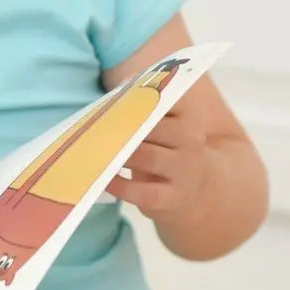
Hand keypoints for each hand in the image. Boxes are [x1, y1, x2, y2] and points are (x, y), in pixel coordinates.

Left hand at [105, 102, 206, 222]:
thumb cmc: (164, 150)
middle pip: (155, 129)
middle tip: (96, 127)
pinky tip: (104, 179)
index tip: (118, 99)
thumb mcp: (160, 128)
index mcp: (187, 118)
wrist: (193, 189)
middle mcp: (191, 141)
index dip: (143, 99)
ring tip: (96, 151)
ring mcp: (184, 171)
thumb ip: (141, 109)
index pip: (170, 101)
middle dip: (124, 127)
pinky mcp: (172, 199)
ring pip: (149, 158)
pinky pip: (144, 192)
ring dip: (120, 154)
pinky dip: (121, 186)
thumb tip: (117, 90)